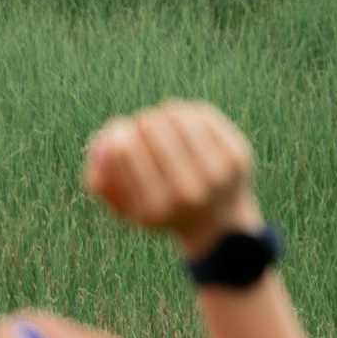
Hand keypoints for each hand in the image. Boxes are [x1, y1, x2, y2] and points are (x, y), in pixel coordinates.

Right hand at [86, 101, 261, 257]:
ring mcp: (215, 174)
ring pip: (178, 117)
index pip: (124, 151)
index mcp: (152, 208)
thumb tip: (100, 142)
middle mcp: (186, 193)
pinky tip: (184, 122)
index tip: (119, 131)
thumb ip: (102, 180)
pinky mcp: (237, 156)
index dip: (116, 133)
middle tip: (143, 126)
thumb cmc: (161, 208)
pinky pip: (203, 116)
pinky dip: (188, 114)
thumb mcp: (124, 207)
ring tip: (163, 122)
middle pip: (151, 129)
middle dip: (142, 122)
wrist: (216, 223)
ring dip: (164, 114)